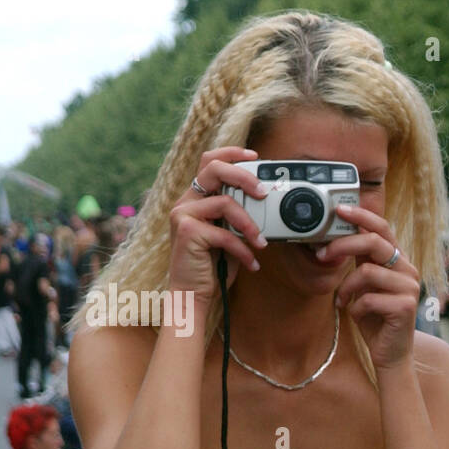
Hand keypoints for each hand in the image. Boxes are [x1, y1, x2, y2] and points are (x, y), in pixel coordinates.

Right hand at [165, 147, 268, 314]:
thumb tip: (265, 200)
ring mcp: (183, 215)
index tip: (255, 157)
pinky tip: (252, 263)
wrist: (194, 294)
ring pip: (225, 203)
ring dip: (249, 224)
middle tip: (263, 192)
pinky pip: (225, 233)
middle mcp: (186, 202)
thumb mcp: (229, 234)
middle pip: (213, 168)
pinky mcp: (187, 232)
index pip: (209, 162)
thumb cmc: (213, 265)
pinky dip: (243, 250)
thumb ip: (238, 215)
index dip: (231, 153)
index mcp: (196, 198)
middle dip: (243, 176)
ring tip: (261, 243)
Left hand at [319, 205, 420, 370]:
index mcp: (398, 260)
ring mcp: (410, 287)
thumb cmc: (375, 318)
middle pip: (374, 242)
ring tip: (343, 300)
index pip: (383, 228)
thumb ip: (359, 263)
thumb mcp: (364, 285)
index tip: (339, 209)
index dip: (361, 216)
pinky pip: (368, 298)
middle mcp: (408, 269)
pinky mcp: (406, 306)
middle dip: (342, 246)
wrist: (391, 354)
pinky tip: (357, 315)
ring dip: (347, 288)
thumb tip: (334, 241)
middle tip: (321, 255)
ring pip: (366, 272)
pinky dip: (355, 308)